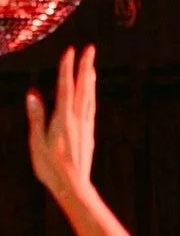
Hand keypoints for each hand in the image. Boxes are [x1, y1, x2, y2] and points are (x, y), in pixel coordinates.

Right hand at [26, 44, 95, 204]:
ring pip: (89, 97)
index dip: (66, 67)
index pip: (65, 87)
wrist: (74, 186)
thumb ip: (36, 116)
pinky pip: (90, 108)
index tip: (70, 50)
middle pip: (82, 88)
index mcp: (63, 119)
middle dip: (85, 66)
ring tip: (91, 66)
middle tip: (90, 48)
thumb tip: (32, 93)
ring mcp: (85, 127)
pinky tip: (90, 93)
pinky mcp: (88, 134)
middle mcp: (78, 120)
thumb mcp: (37, 142)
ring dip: (90, 79)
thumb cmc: (51, 167)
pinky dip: (90, 96)